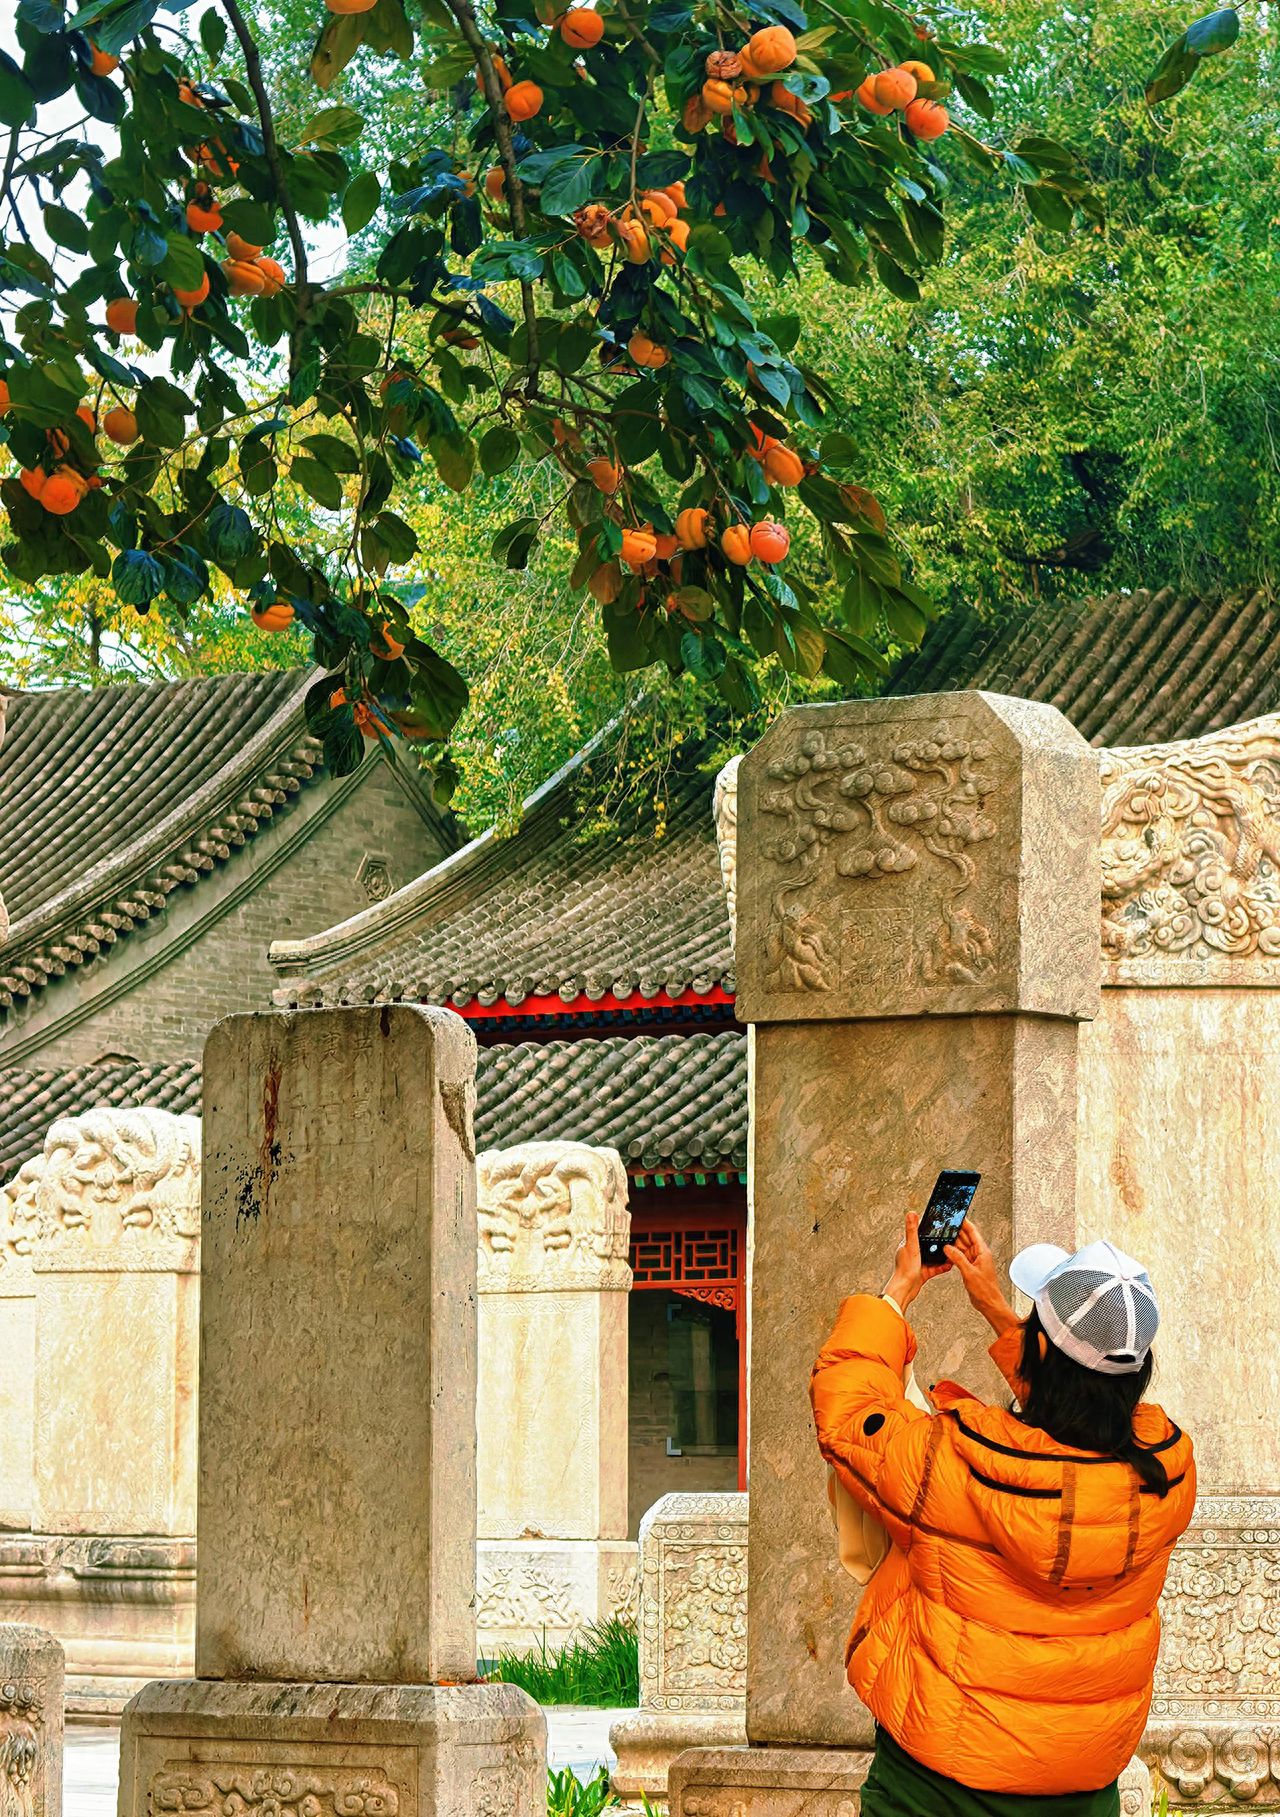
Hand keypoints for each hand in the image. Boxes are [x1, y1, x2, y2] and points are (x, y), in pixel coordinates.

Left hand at [884, 1211, 951, 1311]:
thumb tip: (911, 1212)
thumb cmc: (905, 1269)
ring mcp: (918, 1263)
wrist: (905, 1290)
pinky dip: (943, 1266)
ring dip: (942, 1254)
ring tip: (952, 1250)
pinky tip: (950, 1264)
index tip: (938, 1221)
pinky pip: (936, 1267)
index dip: (928, 1226)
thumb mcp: (911, 1246)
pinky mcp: (923, 1272)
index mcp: (908, 1244)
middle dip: (938, 1241)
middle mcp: (912, 1253)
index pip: (919, 1231)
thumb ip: (912, 1230)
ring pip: (933, 1256)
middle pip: (928, 1244)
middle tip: (950, 1236)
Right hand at [944, 1220, 1020, 1336]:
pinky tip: (946, 1252)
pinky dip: (953, 1253)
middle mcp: (979, 1254)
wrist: (988, 1303)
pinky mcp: (969, 1267)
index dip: (965, 1223)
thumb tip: (948, 1247)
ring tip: (943, 1237)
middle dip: (956, 1231)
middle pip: (966, 1238)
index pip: (973, 1232)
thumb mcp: (969, 1272)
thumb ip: (958, 1258)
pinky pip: (960, 1256)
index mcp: (982, 1252)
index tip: (958, 1215)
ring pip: (962, 1247)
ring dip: (953, 1243)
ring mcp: (974, 1260)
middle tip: (945, 1225)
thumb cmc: (985, 1290)